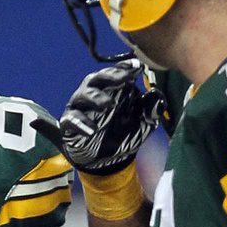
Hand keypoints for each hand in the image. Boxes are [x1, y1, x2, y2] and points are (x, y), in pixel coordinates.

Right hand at [60, 59, 163, 176]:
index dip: (125, 68)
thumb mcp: (142, 124)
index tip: (138, 67)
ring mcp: (80, 108)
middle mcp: (94, 93)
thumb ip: (150, 111)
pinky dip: (80, 124)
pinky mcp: (69, 124)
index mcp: (113, 89)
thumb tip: (158, 98)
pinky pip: (71, 120)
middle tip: (124, 78)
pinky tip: (92, 130)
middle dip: (110, 76)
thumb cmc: (123, 133)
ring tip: (108, 104)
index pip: (117, 73)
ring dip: (96, 98)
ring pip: (82, 95)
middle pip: (97, 78)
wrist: (107, 160)